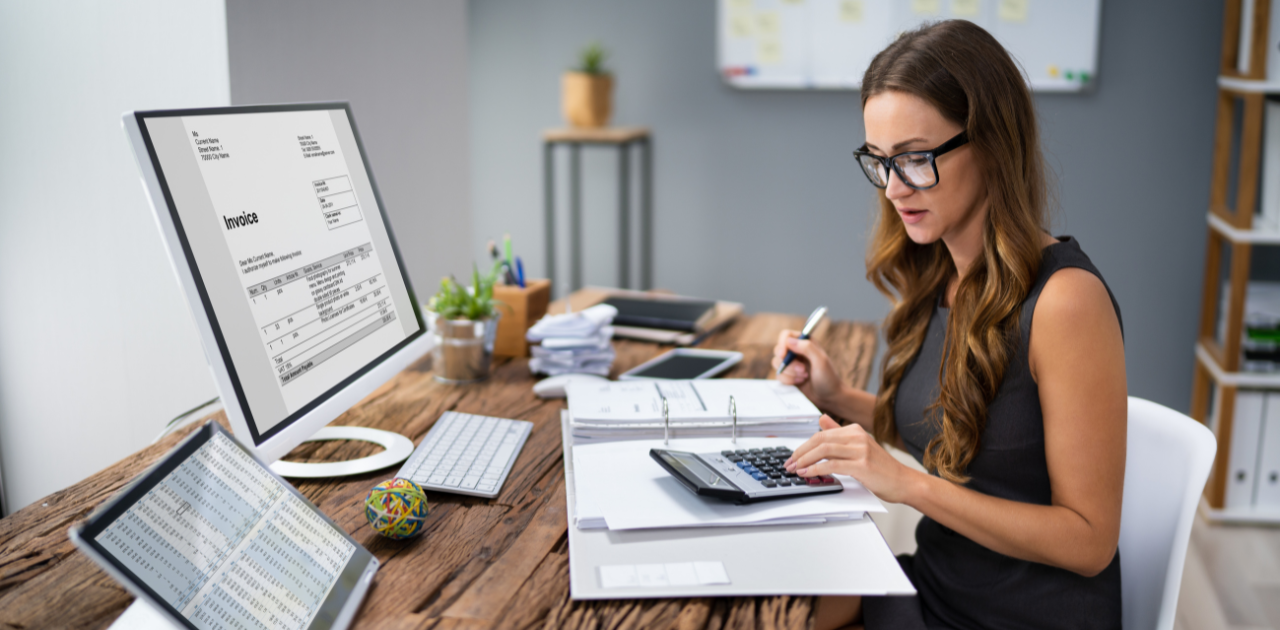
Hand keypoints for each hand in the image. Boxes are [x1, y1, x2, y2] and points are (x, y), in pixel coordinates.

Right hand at [772, 329, 844, 409]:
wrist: (829, 398)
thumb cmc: (828, 378)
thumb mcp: (821, 361)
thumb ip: (807, 348)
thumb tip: (788, 340)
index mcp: (805, 342)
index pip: (786, 335)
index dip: (782, 344)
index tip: (783, 355)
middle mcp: (796, 351)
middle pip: (778, 350)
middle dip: (788, 363)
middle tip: (803, 370)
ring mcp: (791, 364)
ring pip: (776, 363)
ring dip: (790, 373)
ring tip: (804, 377)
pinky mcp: (788, 375)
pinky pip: (778, 375)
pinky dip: (788, 380)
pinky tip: (800, 382)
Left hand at [785, 416, 918, 503]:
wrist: (904, 482)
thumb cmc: (881, 468)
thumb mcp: (859, 446)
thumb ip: (839, 433)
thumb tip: (821, 419)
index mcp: (854, 430)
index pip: (821, 434)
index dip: (803, 446)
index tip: (793, 457)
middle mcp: (857, 436)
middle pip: (819, 439)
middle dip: (800, 452)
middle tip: (789, 464)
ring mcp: (861, 450)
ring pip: (823, 450)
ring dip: (805, 460)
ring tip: (795, 469)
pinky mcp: (862, 465)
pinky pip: (832, 464)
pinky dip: (816, 469)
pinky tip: (808, 473)